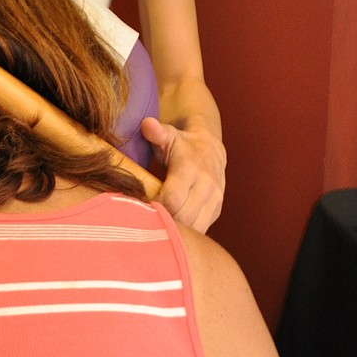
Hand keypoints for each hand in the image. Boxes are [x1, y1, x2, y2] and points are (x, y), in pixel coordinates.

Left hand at [140, 116, 225, 233]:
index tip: (140, 208)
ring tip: (157, 226)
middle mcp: (207, 185)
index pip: (172, 199)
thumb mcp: (168, 134)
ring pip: (194, 227)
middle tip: (145, 221)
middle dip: (163, 222)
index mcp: (191, 168)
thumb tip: (147, 124)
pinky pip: (201, 229)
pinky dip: (186, 233)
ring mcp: (214, 200)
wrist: (210, 149)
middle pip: (183, 217)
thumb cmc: (181, 144)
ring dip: (175, 231)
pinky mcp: (216, 211)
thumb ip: (156, 132)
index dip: (155, 207)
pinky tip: (171, 228)